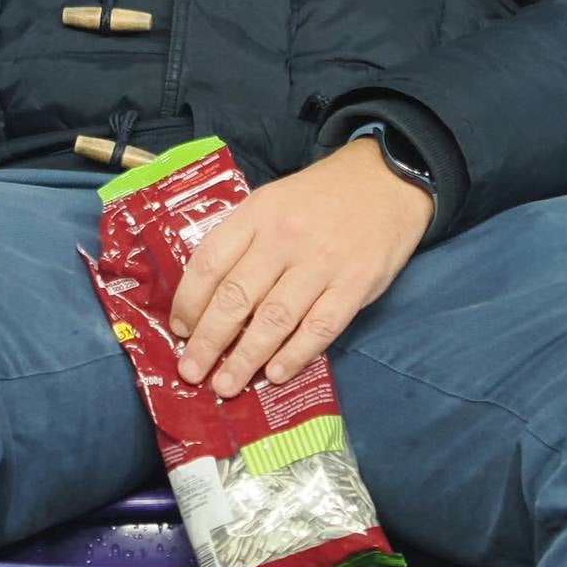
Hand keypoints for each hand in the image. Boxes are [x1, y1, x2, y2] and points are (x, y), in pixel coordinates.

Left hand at [170, 138, 433, 397]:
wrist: (386, 180)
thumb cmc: (321, 196)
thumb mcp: (274, 200)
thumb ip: (245, 240)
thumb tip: (209, 295)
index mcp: (258, 213)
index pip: (211, 262)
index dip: (189, 301)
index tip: (180, 330)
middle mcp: (285, 238)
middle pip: (236, 297)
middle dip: (209, 341)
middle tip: (192, 372)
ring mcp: (322, 262)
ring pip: (274, 319)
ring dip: (245, 358)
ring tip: (225, 386)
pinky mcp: (355, 285)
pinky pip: (319, 328)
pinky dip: (294, 355)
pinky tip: (274, 375)